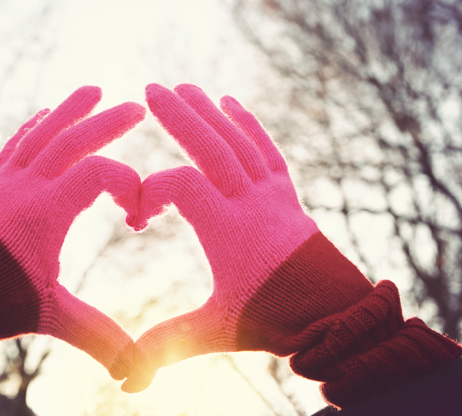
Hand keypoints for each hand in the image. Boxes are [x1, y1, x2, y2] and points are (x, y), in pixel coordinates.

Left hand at [0, 86, 144, 379]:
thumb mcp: (52, 315)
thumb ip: (99, 335)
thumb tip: (138, 370)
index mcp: (46, 212)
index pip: (97, 173)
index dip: (128, 184)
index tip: (138, 216)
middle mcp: (27, 187)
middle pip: (72, 140)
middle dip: (108, 123)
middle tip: (136, 107)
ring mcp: (6, 181)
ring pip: (42, 133)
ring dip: (70, 110)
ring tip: (93, 90)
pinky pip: (14, 144)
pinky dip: (33, 126)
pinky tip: (46, 113)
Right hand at [122, 84, 373, 391]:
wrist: (335, 316)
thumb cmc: (275, 320)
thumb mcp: (217, 329)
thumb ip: (169, 340)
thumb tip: (127, 372)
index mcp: (230, 231)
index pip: (182, 186)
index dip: (151, 191)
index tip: (138, 218)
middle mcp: (252, 204)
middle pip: (212, 147)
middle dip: (180, 117)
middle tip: (153, 88)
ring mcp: (273, 195)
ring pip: (238, 143)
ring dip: (210, 114)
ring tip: (187, 88)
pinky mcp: (288, 195)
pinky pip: (267, 151)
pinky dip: (250, 125)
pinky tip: (233, 105)